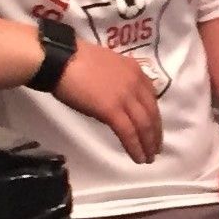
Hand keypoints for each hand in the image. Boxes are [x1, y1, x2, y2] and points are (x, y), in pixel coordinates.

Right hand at [54, 45, 162, 163]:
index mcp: (136, 71)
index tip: (155, 129)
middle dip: (155, 134)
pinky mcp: (112, 110)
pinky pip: (128, 132)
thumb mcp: (110, 66)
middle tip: (156, 149)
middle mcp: (136, 84)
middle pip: (152, 113)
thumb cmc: (77, 62)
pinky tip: (137, 158)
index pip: (152, 99)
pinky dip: (135, 147)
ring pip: (144, 125)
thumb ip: (121, 81)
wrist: (62, 60)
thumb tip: (121, 100)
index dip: (155, 117)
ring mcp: (125, 97)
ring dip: (148, 144)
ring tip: (148, 158)